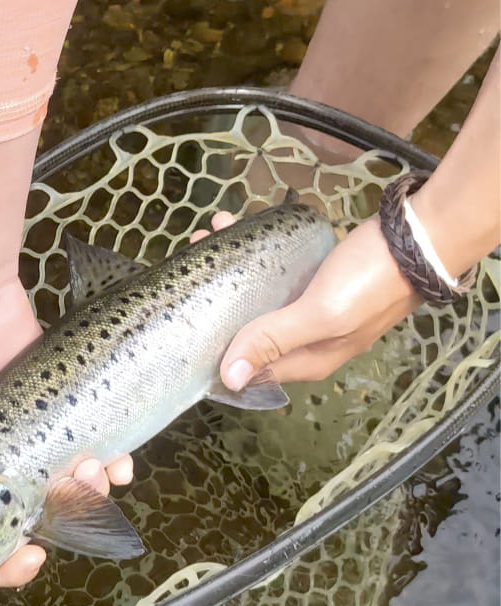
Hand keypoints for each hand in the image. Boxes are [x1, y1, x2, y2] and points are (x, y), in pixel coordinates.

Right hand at [0, 278, 132, 586]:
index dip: (6, 568)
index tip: (31, 557)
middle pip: (35, 528)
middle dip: (61, 522)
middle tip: (72, 496)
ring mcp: (31, 446)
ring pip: (73, 496)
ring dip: (92, 492)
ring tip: (95, 466)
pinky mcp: (62, 415)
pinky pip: (97, 453)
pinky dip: (114, 464)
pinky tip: (118, 459)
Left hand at [203, 212, 418, 387]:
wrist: (422, 237)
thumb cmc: (371, 279)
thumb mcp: (320, 314)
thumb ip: (274, 340)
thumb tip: (230, 378)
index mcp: (310, 359)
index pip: (251, 371)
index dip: (217, 354)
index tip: (184, 324)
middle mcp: (309, 340)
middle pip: (251, 330)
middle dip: (218, 301)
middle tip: (192, 260)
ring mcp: (316, 308)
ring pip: (261, 295)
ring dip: (233, 268)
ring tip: (211, 234)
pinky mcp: (321, 278)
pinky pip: (278, 272)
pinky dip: (257, 252)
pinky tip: (241, 227)